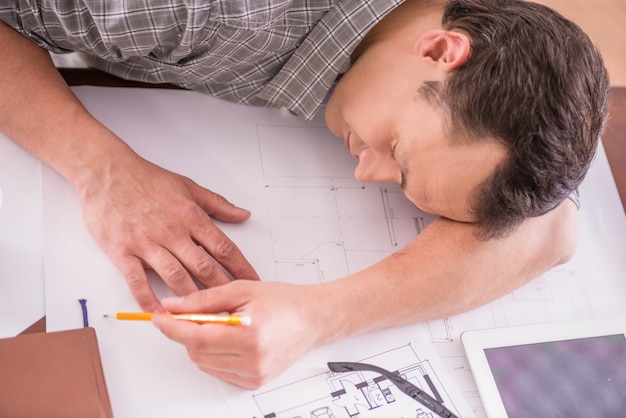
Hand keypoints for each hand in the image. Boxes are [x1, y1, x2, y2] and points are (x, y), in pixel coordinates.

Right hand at [78, 153, 259, 310]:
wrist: (107, 171)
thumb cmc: (146, 178)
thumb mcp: (188, 186)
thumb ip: (218, 204)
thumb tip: (243, 214)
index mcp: (191, 216)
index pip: (223, 248)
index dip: (241, 268)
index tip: (252, 282)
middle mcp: (172, 232)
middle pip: (204, 267)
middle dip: (222, 289)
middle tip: (233, 307)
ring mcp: (147, 243)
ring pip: (176, 278)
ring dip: (191, 299)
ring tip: (204, 317)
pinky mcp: (123, 252)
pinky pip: (138, 282)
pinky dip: (149, 300)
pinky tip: (160, 314)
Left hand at [152, 280, 321, 388]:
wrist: (313, 318)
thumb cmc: (284, 301)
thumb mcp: (242, 289)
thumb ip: (204, 299)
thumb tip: (173, 306)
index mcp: (250, 335)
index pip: (196, 338)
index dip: (172, 328)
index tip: (157, 318)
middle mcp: (253, 360)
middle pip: (197, 353)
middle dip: (187, 333)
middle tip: (193, 314)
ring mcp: (254, 375)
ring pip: (204, 364)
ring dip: (201, 345)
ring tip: (221, 324)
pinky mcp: (254, 382)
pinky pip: (219, 371)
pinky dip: (215, 355)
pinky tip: (229, 339)